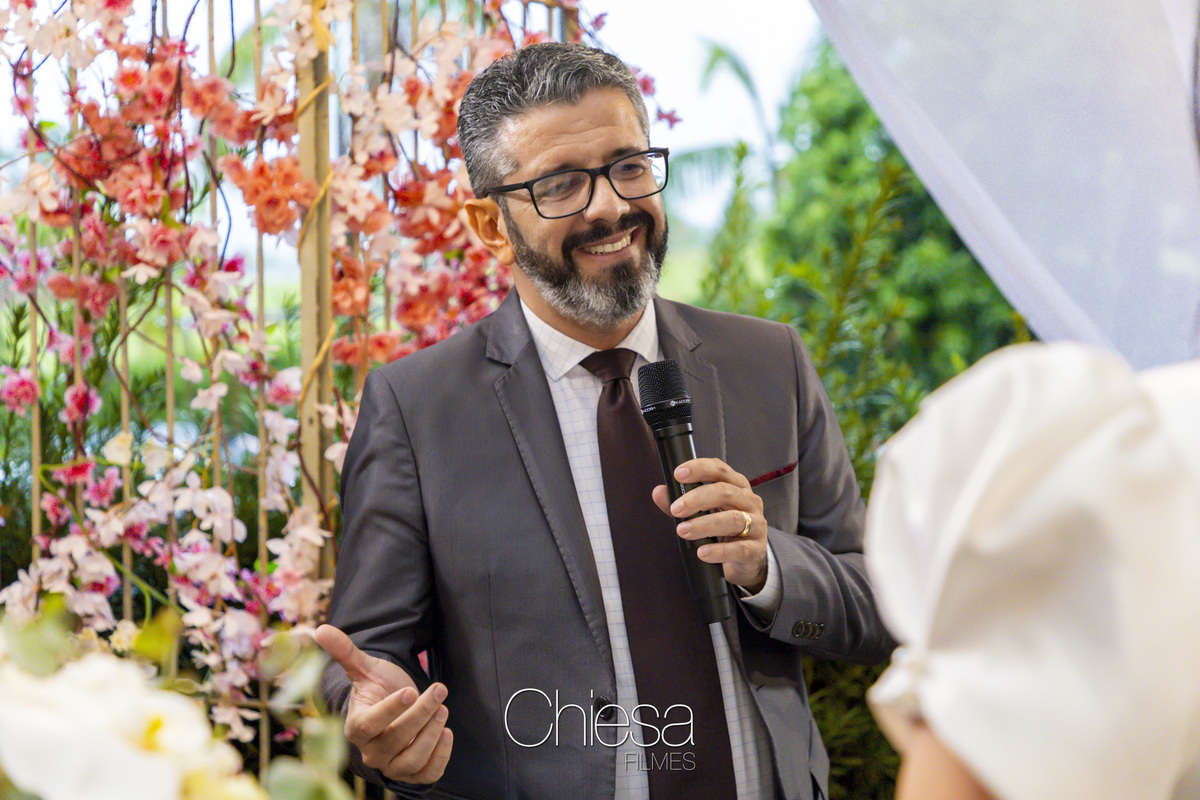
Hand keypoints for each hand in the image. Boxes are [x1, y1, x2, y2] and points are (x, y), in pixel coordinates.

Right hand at [315, 624, 452, 783]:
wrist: (395, 708)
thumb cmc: (378, 688)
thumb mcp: (365, 668)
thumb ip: (345, 651)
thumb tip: (321, 629)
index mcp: (356, 727)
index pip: (369, 725)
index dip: (390, 710)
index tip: (409, 691)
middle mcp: (371, 752)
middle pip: (396, 740)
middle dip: (421, 714)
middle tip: (438, 691)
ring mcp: (392, 765)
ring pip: (412, 760)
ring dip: (431, 735)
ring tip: (442, 710)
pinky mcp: (412, 773)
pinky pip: (427, 775)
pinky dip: (440, 757)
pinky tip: (447, 733)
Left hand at [651, 457, 767, 592]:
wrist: (746, 559)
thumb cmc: (723, 529)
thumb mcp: (704, 513)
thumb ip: (682, 503)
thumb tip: (659, 492)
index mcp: (736, 486)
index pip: (720, 470)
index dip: (699, 469)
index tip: (678, 474)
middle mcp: (749, 501)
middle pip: (725, 492)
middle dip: (697, 499)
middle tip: (676, 509)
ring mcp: (756, 525)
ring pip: (733, 520)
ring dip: (704, 525)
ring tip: (683, 531)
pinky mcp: (757, 549)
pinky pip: (739, 549)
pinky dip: (719, 551)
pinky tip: (703, 552)